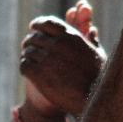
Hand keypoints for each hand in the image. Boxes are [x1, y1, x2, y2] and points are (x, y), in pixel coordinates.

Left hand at [19, 0, 105, 116]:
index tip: (33, 27)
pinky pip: (24, 65)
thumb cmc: (98, 77)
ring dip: (27, 55)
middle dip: (30, 42)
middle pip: (34, 37)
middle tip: (28, 47)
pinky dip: (24, 66)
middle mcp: (57, 45)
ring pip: (27, 52)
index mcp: (70, 36)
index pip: (47, 23)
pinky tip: (28, 70)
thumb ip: (91, 41)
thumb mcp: (97, 54)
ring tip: (29, 59)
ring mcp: (46, 59)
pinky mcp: (38, 74)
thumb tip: (91, 30)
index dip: (38, 24)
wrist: (90, 98)